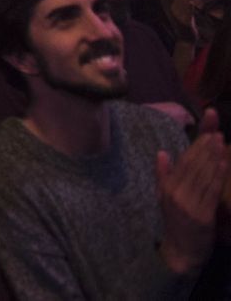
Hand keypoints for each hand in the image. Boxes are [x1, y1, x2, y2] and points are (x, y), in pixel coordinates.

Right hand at [157, 108, 229, 274]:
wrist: (181, 252)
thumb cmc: (176, 224)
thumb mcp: (164, 198)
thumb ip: (163, 175)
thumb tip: (161, 153)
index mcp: (168, 187)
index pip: (183, 161)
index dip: (196, 146)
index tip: (208, 133)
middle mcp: (176, 193)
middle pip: (193, 166)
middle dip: (206, 148)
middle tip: (218, 134)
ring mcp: (189, 204)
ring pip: (203, 176)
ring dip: (213, 158)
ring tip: (222, 143)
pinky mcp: (202, 216)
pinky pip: (211, 191)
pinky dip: (218, 176)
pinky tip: (224, 164)